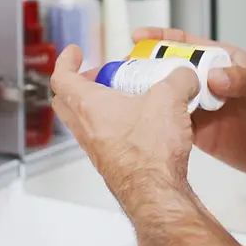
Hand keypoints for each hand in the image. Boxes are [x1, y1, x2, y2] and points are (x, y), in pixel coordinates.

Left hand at [50, 44, 201, 199]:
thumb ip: (178, 78)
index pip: (61, 77)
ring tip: (128, 97)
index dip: (65, 61)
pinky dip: (116, 126)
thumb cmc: (149, 151)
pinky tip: (142, 123)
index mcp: (88, 105)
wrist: (155, 192)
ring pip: (86, 121)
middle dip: (80, 84)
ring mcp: (96, 148)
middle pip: (66, 101)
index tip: (74, 53)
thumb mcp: (170, 98)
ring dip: (100, 106)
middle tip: (99, 76)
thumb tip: (184, 75)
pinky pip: (104, 138)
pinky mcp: (111, 163)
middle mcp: (86, 128)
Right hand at [133, 27, 245, 178]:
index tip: (139, 37)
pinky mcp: (202, 133)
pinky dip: (160, 123)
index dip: (162, 38)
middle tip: (125, 71)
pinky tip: (147, 122)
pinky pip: (175, 124)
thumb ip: (244, 79)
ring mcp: (203, 107)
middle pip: (170, 69)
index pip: (187, 43)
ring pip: (168, 96)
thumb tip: (213, 77)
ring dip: (149, 95)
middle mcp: (209, 81)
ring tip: (127, 96)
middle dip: (146, 67)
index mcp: (223, 60)